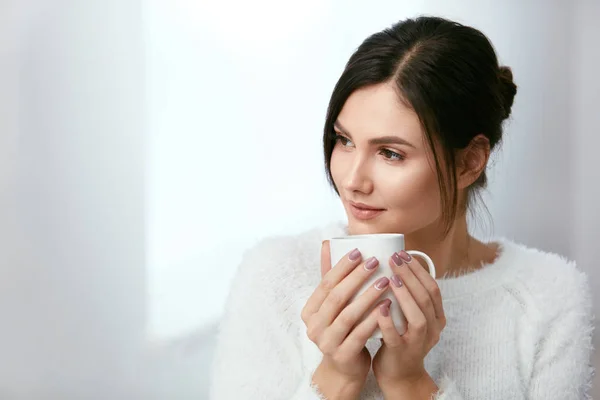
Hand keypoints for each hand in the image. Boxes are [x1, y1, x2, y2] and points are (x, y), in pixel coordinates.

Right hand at [301, 241, 391, 389]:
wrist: (344, 370)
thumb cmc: (341, 330)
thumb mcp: (333, 306)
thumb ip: (330, 278)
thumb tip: (327, 244)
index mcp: (309, 311)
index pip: (325, 284)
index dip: (341, 267)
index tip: (359, 251)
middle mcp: (314, 327)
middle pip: (336, 297)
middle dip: (356, 277)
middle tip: (375, 262)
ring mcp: (326, 343)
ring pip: (348, 314)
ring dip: (368, 296)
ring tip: (385, 281)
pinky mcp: (342, 355)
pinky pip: (360, 334)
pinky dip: (374, 319)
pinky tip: (387, 306)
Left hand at [372, 250, 445, 393]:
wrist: (399, 374)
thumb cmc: (400, 337)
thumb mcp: (410, 315)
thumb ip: (408, 294)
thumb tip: (394, 261)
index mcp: (436, 317)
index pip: (432, 288)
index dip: (418, 269)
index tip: (403, 253)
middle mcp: (432, 329)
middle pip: (426, 298)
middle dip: (410, 276)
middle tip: (394, 258)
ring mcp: (418, 342)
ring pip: (418, 317)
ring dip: (405, 295)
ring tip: (391, 278)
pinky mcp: (402, 353)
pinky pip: (396, 337)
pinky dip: (388, 322)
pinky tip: (379, 308)